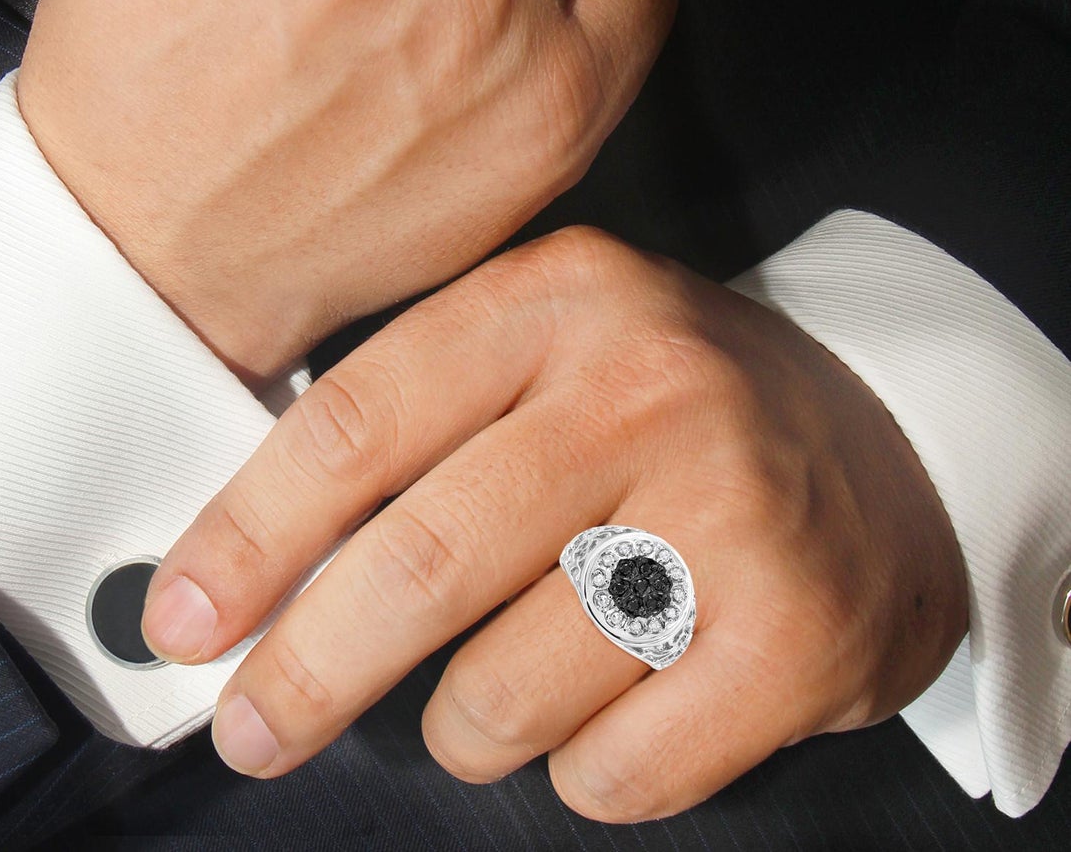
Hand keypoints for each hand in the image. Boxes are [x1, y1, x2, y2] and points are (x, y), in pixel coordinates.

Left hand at [146, 227, 967, 820]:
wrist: (886, 435)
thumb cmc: (662, 404)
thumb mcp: (542, 348)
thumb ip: (407, 421)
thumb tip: (243, 562)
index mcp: (556, 296)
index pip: (359, 420)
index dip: (250, 534)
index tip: (184, 617)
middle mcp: (644, 387)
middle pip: (422, 561)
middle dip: (308, 670)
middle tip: (252, 729)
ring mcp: (730, 511)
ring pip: (506, 689)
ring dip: (463, 725)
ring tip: (492, 688)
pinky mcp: (797, 637)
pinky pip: (611, 772)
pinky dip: (574, 768)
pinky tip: (606, 705)